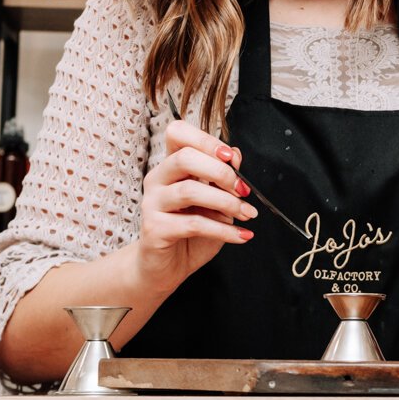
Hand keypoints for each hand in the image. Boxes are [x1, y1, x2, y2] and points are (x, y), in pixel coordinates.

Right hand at [133, 119, 257, 293]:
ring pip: (190, 191)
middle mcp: (157, 179)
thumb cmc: (191, 229)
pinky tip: (240, 234)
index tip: (230, 157)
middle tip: (243, 190)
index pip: (177, 133)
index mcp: (171, 165)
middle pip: (184, 158)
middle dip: (221, 172)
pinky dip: (223, 230)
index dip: (205, 140)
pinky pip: (193, 224)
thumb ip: (222, 176)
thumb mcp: (214, 199)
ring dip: (226, 202)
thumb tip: (235, 155)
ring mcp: (152, 204)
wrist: (166, 267)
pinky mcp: (154, 229)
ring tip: (246, 214)